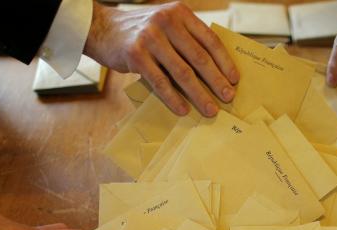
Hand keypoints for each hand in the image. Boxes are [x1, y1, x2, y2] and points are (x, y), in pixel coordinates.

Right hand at [83, 1, 238, 116]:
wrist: (101, 27)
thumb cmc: (140, 31)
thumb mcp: (166, 24)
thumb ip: (186, 39)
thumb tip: (215, 70)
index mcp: (180, 14)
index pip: (210, 40)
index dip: (224, 62)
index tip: (235, 80)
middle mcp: (167, 22)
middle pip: (199, 57)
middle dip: (216, 81)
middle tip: (228, 98)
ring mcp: (150, 38)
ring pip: (182, 72)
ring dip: (199, 94)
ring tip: (210, 109)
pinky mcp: (135, 55)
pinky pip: (160, 81)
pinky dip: (173, 98)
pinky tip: (183, 109)